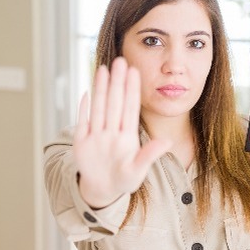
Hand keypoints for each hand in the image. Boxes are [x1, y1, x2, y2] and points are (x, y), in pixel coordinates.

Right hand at [74, 57, 172, 208]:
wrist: (103, 190)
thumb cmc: (124, 180)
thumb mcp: (138, 169)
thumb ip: (150, 155)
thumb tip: (167, 142)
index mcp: (127, 136)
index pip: (130, 108)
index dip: (132, 90)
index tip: (135, 71)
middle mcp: (112, 132)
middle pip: (115, 102)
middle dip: (117, 82)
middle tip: (121, 60)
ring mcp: (96, 135)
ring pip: (99, 108)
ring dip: (101, 89)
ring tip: (104, 68)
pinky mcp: (81, 142)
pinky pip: (82, 122)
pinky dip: (83, 109)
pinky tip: (86, 92)